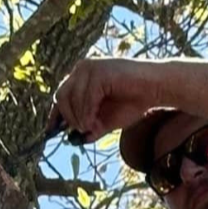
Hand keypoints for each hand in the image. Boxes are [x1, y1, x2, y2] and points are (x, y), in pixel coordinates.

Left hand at [49, 59, 164, 142]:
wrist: (157, 89)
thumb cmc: (134, 101)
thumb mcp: (107, 120)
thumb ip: (92, 127)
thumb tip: (75, 140)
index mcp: (83, 77)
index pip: (61, 95)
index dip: (54, 115)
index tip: (50, 131)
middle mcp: (83, 69)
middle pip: (61, 96)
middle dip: (69, 118)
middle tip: (82, 130)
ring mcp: (90, 68)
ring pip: (71, 97)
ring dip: (78, 118)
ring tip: (91, 128)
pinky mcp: (99, 71)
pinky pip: (85, 97)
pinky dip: (87, 113)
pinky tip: (94, 122)